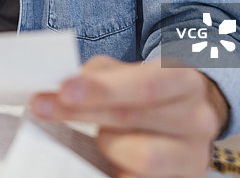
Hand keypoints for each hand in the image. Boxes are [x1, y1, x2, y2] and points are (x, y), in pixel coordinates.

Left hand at [29, 56, 227, 177]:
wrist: (190, 117)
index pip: (144, 85)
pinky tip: (106, 161)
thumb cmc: (152, 92)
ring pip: (142, 157)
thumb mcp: (132, 70)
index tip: (64, 89)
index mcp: (185, 81)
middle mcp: (197, 119)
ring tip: (105, 136)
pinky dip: (116, 170)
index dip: (102, 89)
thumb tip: (65, 84)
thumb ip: (101, 74)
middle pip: (134, 119)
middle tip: (42, 106)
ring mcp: (194, 156)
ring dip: (109, 144)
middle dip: (83, 112)